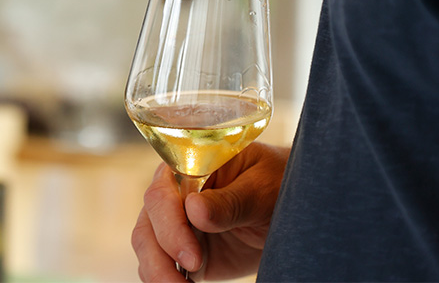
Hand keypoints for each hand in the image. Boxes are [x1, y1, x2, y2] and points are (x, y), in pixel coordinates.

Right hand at [131, 142, 288, 281]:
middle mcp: (174, 194)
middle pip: (148, 222)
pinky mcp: (183, 251)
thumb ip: (230, 201)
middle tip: (191, 275)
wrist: (290, 211)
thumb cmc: (276, 185)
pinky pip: (160, 265)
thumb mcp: (261, 190)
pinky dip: (163, 279)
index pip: (162, 192)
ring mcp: (176, 223)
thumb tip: (193, 209)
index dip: (169, 224)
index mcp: (189, 168)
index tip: (192, 256)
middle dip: (161, 255)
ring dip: (157, 271)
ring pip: (147, 246)